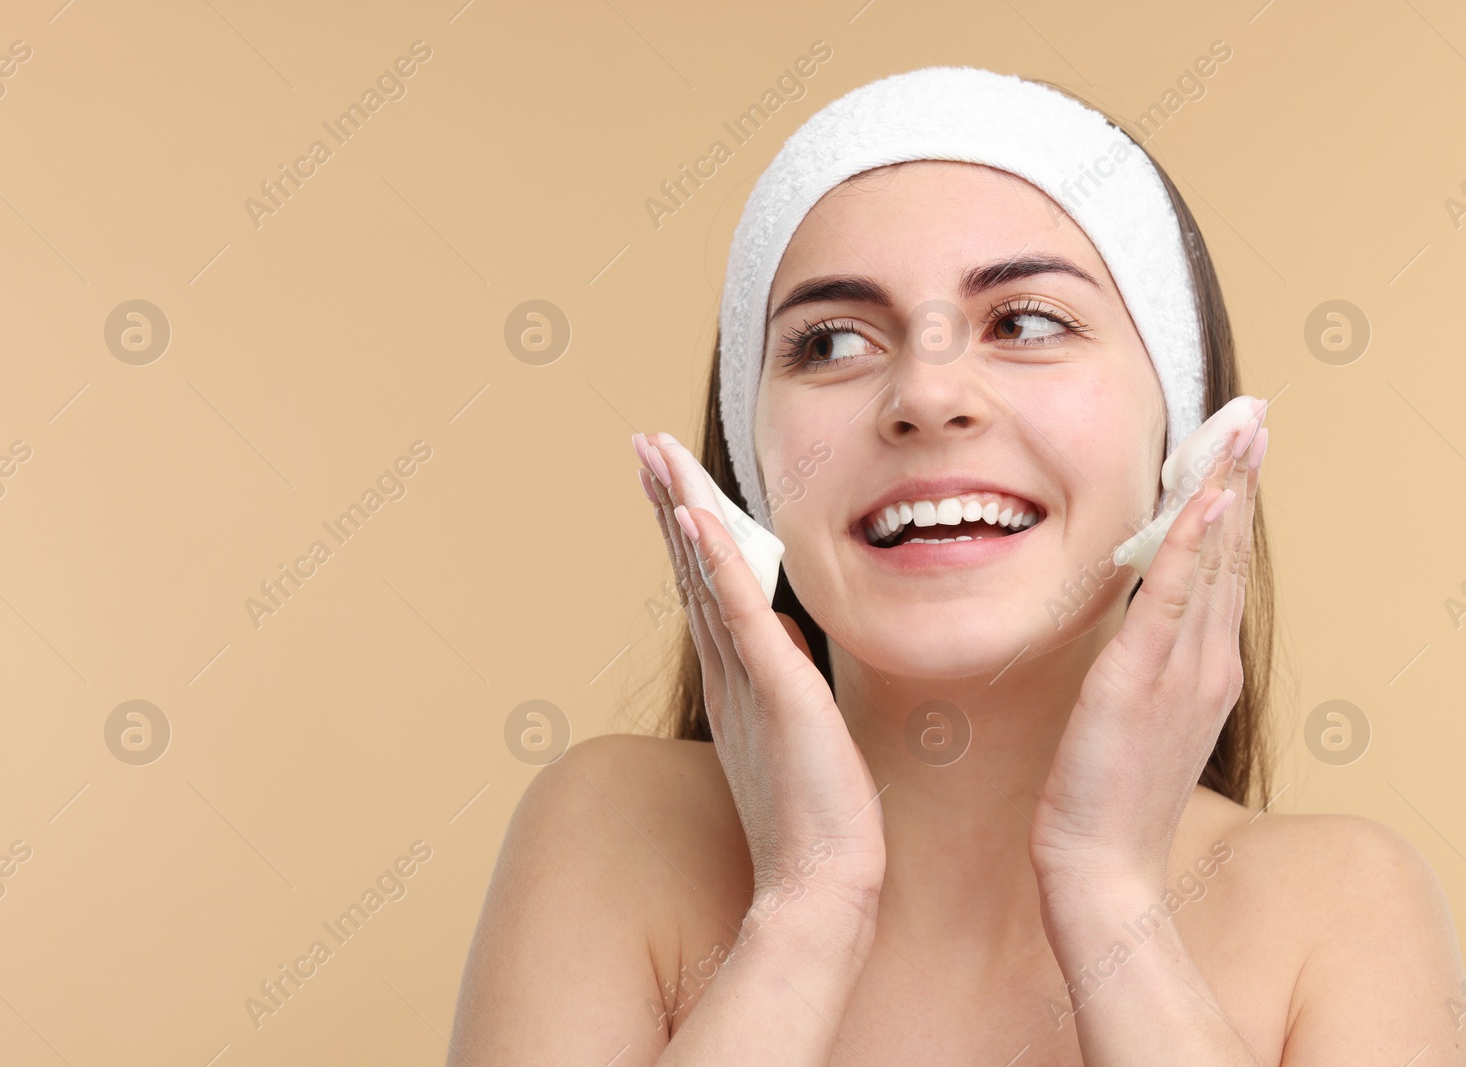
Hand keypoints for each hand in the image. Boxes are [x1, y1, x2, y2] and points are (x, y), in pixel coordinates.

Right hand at [632, 433, 885, 915]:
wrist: (824, 883)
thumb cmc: (817, 819)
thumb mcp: (798, 731)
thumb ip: (784, 678)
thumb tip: (785, 634)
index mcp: (735, 680)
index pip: (703, 585)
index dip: (683, 527)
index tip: (667, 478)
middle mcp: (728, 672)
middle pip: (689, 568)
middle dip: (666, 499)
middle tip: (641, 443)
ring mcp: (746, 678)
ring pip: (704, 576)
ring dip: (680, 508)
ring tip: (656, 454)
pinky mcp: (777, 689)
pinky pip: (741, 611)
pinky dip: (714, 561)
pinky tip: (694, 515)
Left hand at [1029, 398, 1268, 894]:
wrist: (1100, 866)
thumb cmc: (1109, 795)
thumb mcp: (1141, 716)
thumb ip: (1150, 663)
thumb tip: (1142, 617)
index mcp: (1206, 668)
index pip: (1226, 570)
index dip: (1235, 506)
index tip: (1243, 449)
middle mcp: (1207, 662)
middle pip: (1232, 555)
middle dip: (1244, 481)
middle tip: (1258, 416)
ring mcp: (1181, 670)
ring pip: (1212, 565)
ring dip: (1227, 493)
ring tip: (1242, 434)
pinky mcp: (1139, 680)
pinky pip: (1169, 600)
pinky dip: (1190, 548)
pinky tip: (1202, 502)